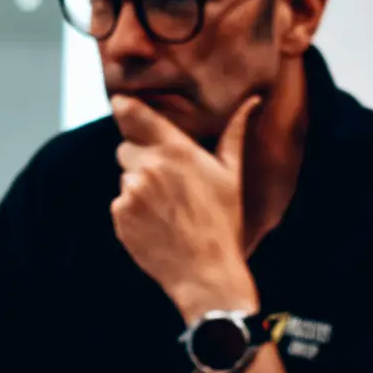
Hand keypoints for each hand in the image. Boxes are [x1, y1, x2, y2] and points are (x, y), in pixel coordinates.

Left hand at [111, 94, 261, 318]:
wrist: (206, 272)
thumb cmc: (223, 221)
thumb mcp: (231, 174)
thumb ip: (234, 133)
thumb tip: (252, 100)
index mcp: (176, 150)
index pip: (134, 114)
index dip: (125, 107)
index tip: (120, 103)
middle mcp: (150, 167)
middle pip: (125, 147)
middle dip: (140, 157)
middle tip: (167, 181)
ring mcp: (132, 192)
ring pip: (124, 177)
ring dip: (139, 186)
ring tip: (167, 208)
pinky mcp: (120, 215)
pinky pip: (120, 202)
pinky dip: (132, 210)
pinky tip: (157, 223)